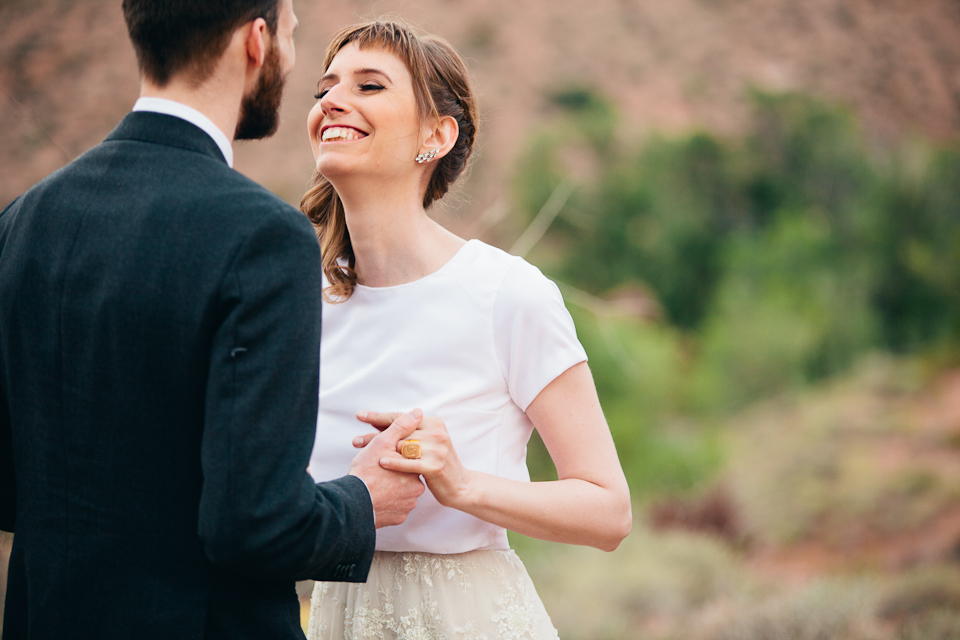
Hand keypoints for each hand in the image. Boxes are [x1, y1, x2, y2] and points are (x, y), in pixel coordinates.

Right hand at [348, 409, 425, 527]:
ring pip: (402, 493)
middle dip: (394, 473)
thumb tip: (418, 412)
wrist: (353, 504)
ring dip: (391, 489)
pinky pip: (396, 507)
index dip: (396, 455)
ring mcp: (408, 505)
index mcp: (414, 468)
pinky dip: (388, 503)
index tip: (382, 458)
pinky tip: (376, 498)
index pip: (410, 458)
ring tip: (374, 485)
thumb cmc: (366, 472)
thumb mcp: (382, 442)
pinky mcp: (399, 518)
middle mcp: (416, 488)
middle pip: (406, 476)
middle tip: (376, 472)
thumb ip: (402, 426)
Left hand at [355, 411, 471, 509]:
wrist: (461, 486)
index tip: (360, 415)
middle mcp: (436, 433)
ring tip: (361, 453)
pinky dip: (395, 462)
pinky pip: (410, 463)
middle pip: (399, 432)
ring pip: (403, 446)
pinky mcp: (436, 465)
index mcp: (433, 423)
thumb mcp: (427, 443)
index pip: (402, 417)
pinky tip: (381, 462)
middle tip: (356, 440)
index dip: (379, 417)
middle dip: (375, 436)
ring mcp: (437, 449)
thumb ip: (407, 432)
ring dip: (381, 449)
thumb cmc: (437, 464)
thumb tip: (381, 421)